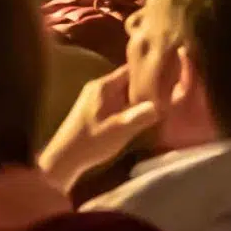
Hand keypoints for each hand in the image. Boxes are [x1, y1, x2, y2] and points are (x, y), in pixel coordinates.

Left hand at [39, 65, 162, 190]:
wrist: (63, 160)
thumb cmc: (90, 143)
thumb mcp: (118, 130)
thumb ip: (140, 116)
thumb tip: (160, 104)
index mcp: (104, 86)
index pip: (130, 69)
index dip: (148, 72)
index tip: (166, 76)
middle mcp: (99, 88)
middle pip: (127, 81)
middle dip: (144, 87)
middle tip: (167, 93)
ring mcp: (95, 100)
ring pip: (122, 93)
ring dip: (137, 99)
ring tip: (159, 105)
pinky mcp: (94, 112)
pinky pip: (117, 103)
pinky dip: (128, 107)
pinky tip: (140, 117)